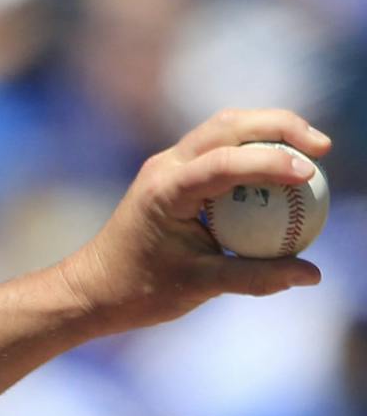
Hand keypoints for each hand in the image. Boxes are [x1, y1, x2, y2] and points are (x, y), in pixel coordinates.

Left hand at [55, 108, 326, 335]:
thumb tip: (312, 275)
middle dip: (280, 126)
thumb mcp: (199, 287)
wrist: (92, 288)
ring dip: (269, 130)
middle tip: (323, 148)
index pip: (223, 163)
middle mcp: (165, 167)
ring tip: (312, 151)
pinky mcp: (175, 173)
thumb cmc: (138, 290)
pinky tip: (284, 168)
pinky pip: (221, 148)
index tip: (310, 173)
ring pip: (225, 128)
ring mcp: (168, 165)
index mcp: (165, 191)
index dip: (270, 162)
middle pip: (229, 124)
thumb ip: (256, 277)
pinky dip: (254, 149)